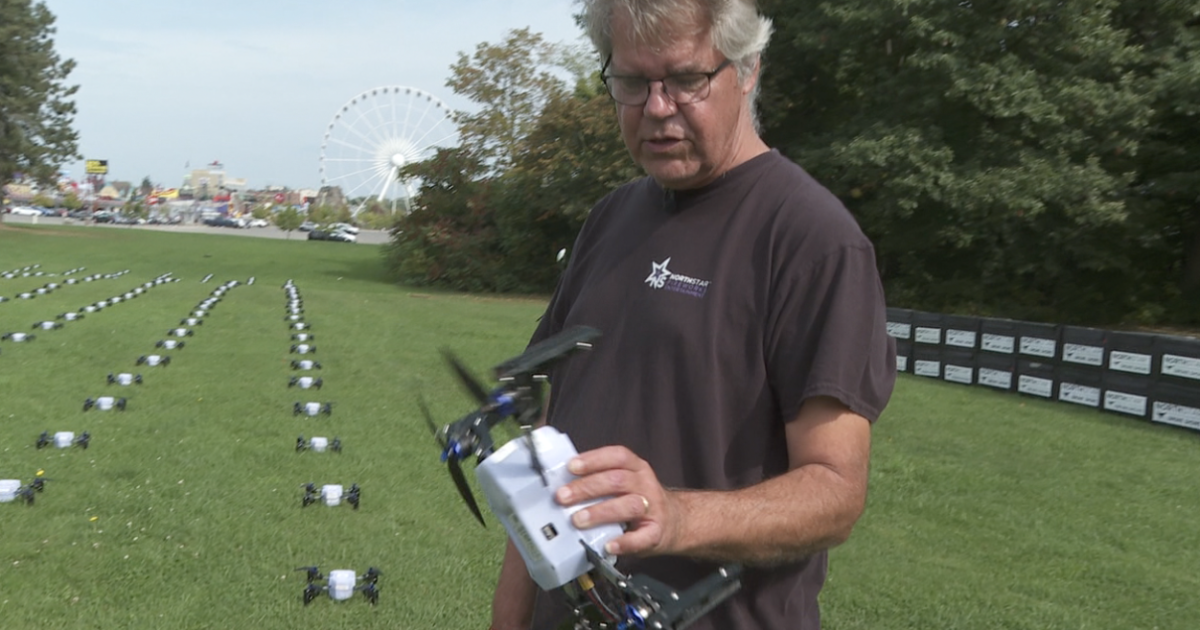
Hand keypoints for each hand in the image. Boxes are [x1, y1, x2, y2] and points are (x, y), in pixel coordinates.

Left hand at [554, 445, 681, 556]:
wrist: (677, 521)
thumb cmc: (640, 500)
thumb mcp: (627, 482)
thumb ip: (601, 479)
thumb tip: (563, 483)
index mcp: (636, 468)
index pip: (617, 456)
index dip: (593, 459)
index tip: (571, 466)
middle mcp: (645, 484)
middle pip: (617, 480)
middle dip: (587, 488)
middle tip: (563, 497)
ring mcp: (653, 508)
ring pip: (628, 505)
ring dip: (600, 512)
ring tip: (579, 520)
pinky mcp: (656, 533)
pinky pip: (641, 538)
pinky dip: (623, 542)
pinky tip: (608, 545)